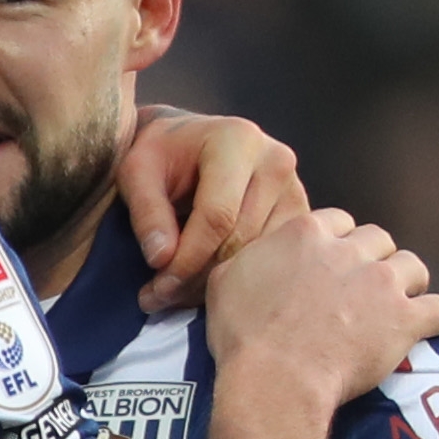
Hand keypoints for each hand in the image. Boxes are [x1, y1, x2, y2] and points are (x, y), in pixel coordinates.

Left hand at [113, 108, 312, 307]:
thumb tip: (162, 259)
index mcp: (238, 141)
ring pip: (258, 257)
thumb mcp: (137, 172)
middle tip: (160, 297)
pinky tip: (207, 286)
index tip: (159, 286)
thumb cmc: (162, 155)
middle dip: (196, 277)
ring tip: (177, 294)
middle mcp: (276, 162)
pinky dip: (238, 280)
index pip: (218, 215)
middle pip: (239, 239)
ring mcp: (295, 190)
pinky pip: (273, 262)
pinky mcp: (301, 217)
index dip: (187, 258)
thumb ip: (147, 212)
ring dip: (216, 284)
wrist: (188, 143)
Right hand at [207, 204, 438, 401]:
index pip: (337, 222)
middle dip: (376, 258)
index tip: (336, 261)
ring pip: (413, 266)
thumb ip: (246, 261)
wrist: (276, 378)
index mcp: (307, 233)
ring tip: (405, 301)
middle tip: (367, 286)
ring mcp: (382, 283)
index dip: (340, 242)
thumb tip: (247, 259)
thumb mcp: (224, 282)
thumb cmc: (243, 335)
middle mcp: (349, 250)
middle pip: (378, 239)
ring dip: (409, 282)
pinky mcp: (405, 320)